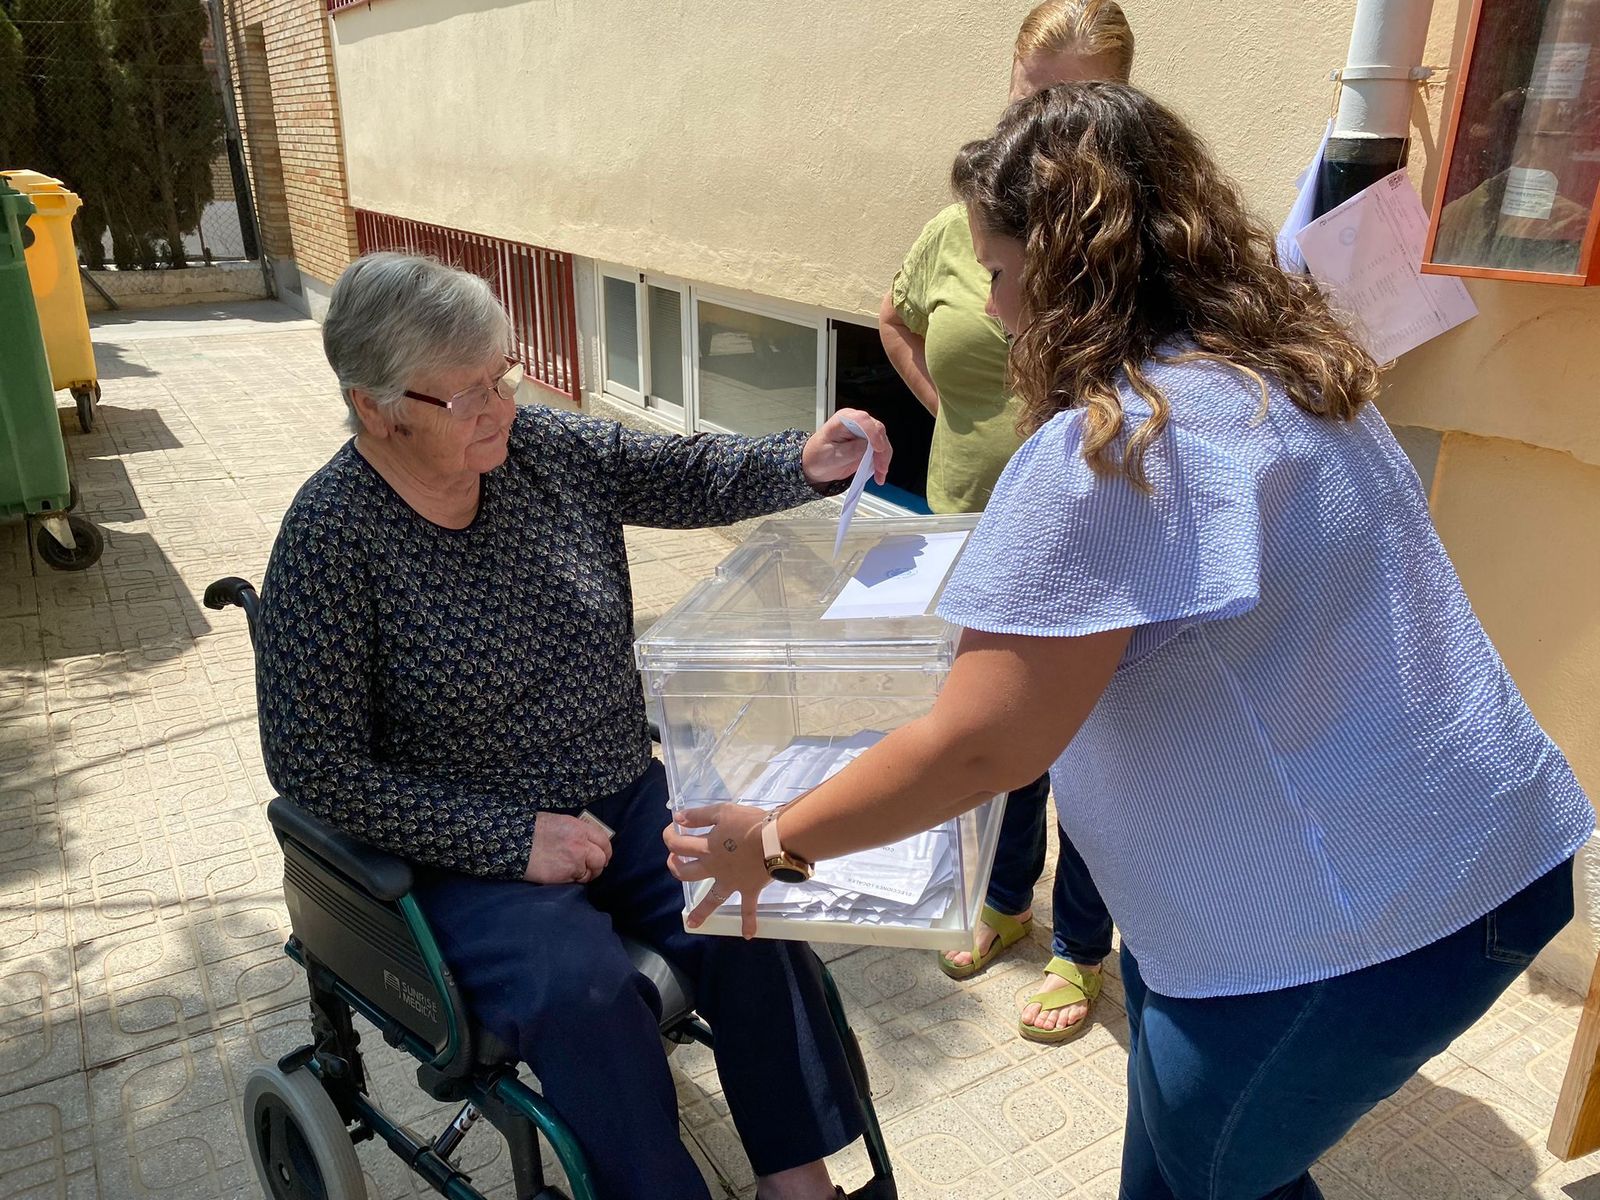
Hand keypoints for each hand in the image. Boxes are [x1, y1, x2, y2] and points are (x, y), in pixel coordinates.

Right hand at [524, 813, 612, 884]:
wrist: (514, 843)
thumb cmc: (532, 830)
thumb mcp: (559, 822)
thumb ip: (576, 831)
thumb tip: (586, 841)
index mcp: (579, 828)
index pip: (603, 839)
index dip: (605, 849)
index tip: (604, 855)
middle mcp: (580, 844)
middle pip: (601, 858)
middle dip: (599, 864)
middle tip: (593, 867)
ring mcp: (574, 861)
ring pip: (590, 872)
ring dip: (586, 874)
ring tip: (576, 872)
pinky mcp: (565, 876)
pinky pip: (577, 881)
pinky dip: (574, 880)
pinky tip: (565, 875)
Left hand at [663, 803, 773, 937]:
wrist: (776, 840)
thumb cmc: (750, 823)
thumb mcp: (722, 812)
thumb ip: (699, 816)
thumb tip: (678, 819)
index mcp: (706, 848)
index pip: (678, 845)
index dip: (670, 836)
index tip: (672, 828)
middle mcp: (714, 868)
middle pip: (687, 874)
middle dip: (676, 868)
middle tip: (673, 862)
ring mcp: (731, 882)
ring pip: (712, 899)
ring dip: (701, 911)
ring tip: (692, 923)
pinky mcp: (749, 889)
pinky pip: (748, 909)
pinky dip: (749, 922)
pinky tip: (748, 935)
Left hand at [801, 408, 891, 488]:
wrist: (815, 465)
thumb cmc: (817, 457)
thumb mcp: (830, 455)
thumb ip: (849, 450)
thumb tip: (867, 446)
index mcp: (843, 420)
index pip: (863, 420)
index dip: (873, 433)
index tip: (877, 448)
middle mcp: (856, 423)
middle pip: (878, 430)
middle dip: (882, 450)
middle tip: (880, 467)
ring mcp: (864, 433)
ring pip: (883, 442)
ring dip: (884, 458)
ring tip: (880, 474)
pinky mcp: (868, 444)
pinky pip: (881, 451)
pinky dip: (882, 462)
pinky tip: (879, 473)